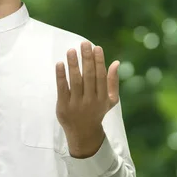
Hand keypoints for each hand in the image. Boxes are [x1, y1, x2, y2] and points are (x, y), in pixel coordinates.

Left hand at [55, 41, 119, 157]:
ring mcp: (76, 104)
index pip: (101, 76)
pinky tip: (60, 64)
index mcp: (103, 98)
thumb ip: (112, 81)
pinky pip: (62, 88)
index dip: (99, 61)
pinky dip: (61, 76)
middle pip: (89, 76)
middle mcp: (91, 101)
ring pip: (75, 81)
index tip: (96, 47)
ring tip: (71, 50)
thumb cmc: (97, 111)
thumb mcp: (109, 100)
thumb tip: (116, 62)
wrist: (83, 134)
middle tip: (84, 43)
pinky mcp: (64, 106)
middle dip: (87, 59)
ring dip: (73, 64)